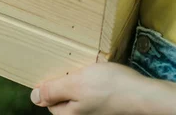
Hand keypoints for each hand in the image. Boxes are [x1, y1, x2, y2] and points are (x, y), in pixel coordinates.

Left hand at [30, 63, 159, 114]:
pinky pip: (91, 92)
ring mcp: (95, 111)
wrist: (142, 94)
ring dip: (80, 79)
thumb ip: (54, 90)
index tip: (58, 68)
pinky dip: (92, 81)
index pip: (49, 101)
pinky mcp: (106, 104)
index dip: (51, 83)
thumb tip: (33, 96)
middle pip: (64, 97)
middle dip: (66, 80)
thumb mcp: (76, 83)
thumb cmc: (109, 87)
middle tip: (73, 65)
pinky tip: (99, 72)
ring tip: (86, 67)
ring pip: (79, 93)